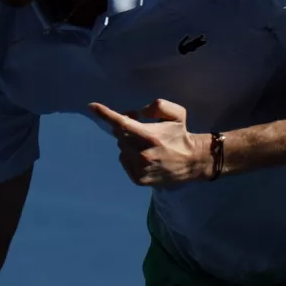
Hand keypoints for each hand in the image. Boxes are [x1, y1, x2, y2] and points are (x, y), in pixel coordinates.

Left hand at [89, 99, 213, 185]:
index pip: (123, 123)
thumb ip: (158, 106)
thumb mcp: (177, 113)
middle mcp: (143, 154)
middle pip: (120, 135)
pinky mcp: (139, 179)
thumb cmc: (181, 135)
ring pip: (121, 148)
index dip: (106, 114)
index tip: (92, 106)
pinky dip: (129, 155)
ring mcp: (140, 168)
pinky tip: (143, 155)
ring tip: (144, 143)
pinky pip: (124, 161)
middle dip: (124, 127)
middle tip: (138, 125)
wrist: (193, 162)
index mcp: (151, 136)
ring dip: (128, 142)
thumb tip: (138, 113)